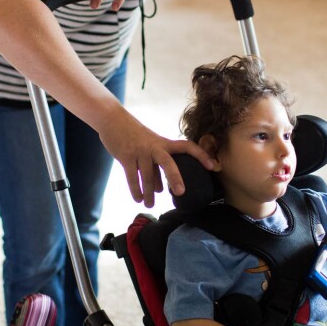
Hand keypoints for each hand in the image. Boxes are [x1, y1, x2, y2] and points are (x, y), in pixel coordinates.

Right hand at [99, 110, 213, 206]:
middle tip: (180, 193)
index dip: (201, 155)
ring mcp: (139, 151)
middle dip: (175, 177)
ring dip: (149, 193)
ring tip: (150, 205)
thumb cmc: (135, 135)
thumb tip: (163, 189)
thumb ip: (157, 166)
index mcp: (164, 143)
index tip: (213, 166)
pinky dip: (136, 190)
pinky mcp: (125, 156)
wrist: (113, 120)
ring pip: (147, 176)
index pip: (187, 147)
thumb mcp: (150, 146)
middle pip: (168, 162)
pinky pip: (132, 177)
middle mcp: (154, 147)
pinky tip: (138, 199)